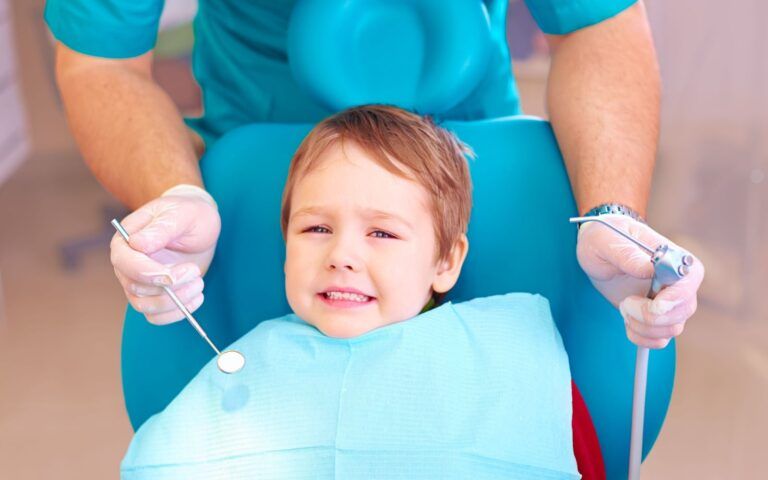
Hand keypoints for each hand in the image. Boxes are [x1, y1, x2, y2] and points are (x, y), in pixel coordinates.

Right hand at [110, 185, 220, 324]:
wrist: (199, 225)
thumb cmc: (188, 214)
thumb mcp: (180, 214)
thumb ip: (161, 228)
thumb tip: (137, 244)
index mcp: (126, 241)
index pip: (125, 263)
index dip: (147, 273)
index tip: (174, 275)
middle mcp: (127, 264)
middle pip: (135, 288)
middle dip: (169, 287)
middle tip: (195, 273)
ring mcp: (139, 282)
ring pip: (145, 306)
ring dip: (175, 301)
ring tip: (199, 283)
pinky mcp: (155, 295)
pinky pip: (156, 316)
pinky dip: (176, 313)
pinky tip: (197, 297)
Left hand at [576, 214, 704, 348]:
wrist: (598, 250)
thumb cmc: (604, 237)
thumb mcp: (606, 241)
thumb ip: (627, 254)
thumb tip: (650, 268)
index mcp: (673, 257)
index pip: (691, 280)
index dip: (674, 298)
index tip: (652, 305)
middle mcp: (678, 281)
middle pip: (683, 310)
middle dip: (650, 316)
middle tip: (625, 303)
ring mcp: (669, 301)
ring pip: (673, 329)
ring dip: (643, 327)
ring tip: (624, 308)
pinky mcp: (657, 316)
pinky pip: (661, 339)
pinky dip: (643, 338)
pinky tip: (628, 324)